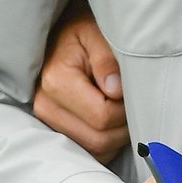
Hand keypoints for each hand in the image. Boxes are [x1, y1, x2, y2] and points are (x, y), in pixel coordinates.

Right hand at [34, 0, 128, 162]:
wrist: (61, 34)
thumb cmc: (83, 31)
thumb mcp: (97, 32)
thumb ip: (107, 58)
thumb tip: (115, 90)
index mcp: (56, 82)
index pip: (102, 116)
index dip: (126, 109)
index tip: (135, 91)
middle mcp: (46, 106)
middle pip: (99, 139)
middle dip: (124, 125)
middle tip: (134, 101)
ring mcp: (47, 122)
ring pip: (95, 149)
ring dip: (118, 135)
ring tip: (124, 106)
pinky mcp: (56, 130)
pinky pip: (90, 151)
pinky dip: (108, 140)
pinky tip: (114, 118)